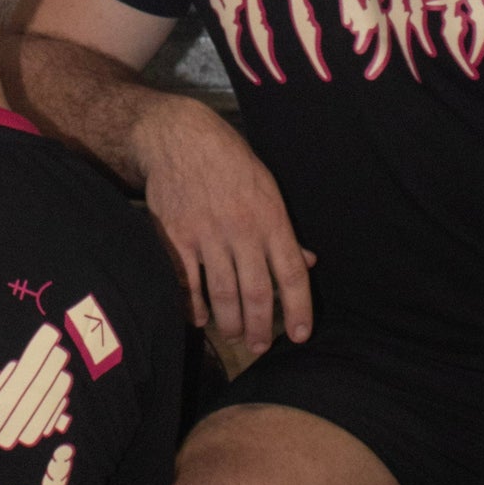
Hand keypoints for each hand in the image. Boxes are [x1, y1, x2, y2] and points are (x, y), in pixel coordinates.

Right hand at [138, 98, 315, 357]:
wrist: (178, 138)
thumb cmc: (229, 161)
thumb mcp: (267, 186)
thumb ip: (284, 230)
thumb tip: (308, 262)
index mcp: (270, 217)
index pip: (291, 273)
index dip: (298, 308)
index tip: (299, 335)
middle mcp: (241, 230)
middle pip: (256, 292)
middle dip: (259, 327)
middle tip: (259, 347)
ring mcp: (206, 235)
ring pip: (222, 293)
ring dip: (229, 323)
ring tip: (233, 334)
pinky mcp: (175, 237)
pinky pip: (186, 283)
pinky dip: (193, 306)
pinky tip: (200, 318)